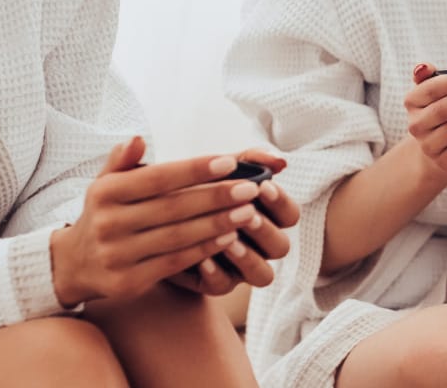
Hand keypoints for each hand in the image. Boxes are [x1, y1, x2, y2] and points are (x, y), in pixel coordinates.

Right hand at [50, 137, 271, 305]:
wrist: (73, 264)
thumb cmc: (102, 213)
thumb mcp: (105, 182)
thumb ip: (123, 159)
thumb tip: (139, 138)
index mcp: (105, 192)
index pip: (158, 178)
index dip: (194, 170)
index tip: (229, 161)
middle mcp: (109, 223)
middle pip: (173, 208)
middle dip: (216, 197)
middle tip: (251, 188)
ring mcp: (118, 255)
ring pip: (178, 237)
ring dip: (218, 224)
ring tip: (249, 212)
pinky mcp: (128, 282)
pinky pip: (175, 263)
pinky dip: (204, 250)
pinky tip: (229, 238)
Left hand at [169, 147, 299, 295]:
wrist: (156, 211)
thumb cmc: (197, 185)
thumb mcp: (221, 168)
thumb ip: (250, 161)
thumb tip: (280, 162)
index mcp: (267, 215)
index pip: (289, 214)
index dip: (281, 203)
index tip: (263, 187)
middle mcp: (260, 245)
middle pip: (281, 246)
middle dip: (266, 230)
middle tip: (248, 215)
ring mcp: (240, 268)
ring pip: (262, 274)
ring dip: (249, 258)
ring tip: (230, 240)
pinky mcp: (215, 283)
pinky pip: (222, 286)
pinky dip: (215, 273)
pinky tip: (203, 259)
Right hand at [405, 62, 446, 178]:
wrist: (439, 147)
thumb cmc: (442, 110)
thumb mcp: (434, 93)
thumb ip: (429, 77)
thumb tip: (424, 67)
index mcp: (412, 101)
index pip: (432, 88)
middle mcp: (415, 124)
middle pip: (443, 109)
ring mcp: (428, 145)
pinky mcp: (443, 161)